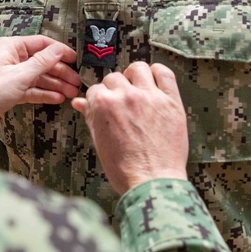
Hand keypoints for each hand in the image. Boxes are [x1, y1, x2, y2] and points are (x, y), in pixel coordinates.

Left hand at [0, 35, 78, 141]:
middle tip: (76, 82)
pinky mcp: (9, 91)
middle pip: (42, 61)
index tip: (76, 59)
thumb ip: (41, 62)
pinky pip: (31, 89)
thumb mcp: (19, 76)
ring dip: (54, 84)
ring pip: (38, 77)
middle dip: (60, 71)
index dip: (60, 51)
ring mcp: (10, 75)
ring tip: (71, 92)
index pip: (41, 43)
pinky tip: (57, 98)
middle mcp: (11, 58)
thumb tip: (59, 49)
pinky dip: (43, 93)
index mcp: (11, 47)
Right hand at [72, 61, 188, 194]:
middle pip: (114, 77)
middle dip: (115, 89)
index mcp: (102, 104)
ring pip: (138, 68)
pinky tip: (155, 82)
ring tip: (137, 89)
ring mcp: (150, 96)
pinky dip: (158, 73)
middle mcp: (125, 95)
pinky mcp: (171, 101)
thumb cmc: (124, 168)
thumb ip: (90, 116)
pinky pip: (165, 74)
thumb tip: (79, 103)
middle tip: (122, 104)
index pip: (96, 89)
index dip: (100, 99)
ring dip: (134, 76)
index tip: (106, 107)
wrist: (152, 183)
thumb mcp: (100, 141)